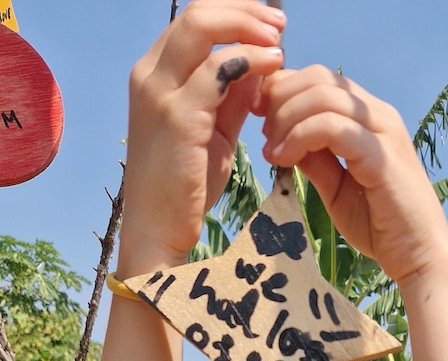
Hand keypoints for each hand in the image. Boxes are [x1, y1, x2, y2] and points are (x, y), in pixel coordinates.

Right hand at [119, 0, 285, 272]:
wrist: (159, 232)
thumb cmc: (185, 188)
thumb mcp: (213, 132)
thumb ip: (232, 98)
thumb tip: (259, 64)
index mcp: (154, 75)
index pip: (193, 20)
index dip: (233, 13)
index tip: (270, 24)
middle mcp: (149, 75)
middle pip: (195, 13)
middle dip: (243, 11)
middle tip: (279, 23)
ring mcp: (159, 93)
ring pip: (202, 28)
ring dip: (248, 28)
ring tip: (279, 41)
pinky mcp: (177, 117)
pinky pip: (217, 71)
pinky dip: (250, 61)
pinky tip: (273, 66)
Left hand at [258, 67, 447, 287]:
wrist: (418, 257)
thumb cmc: (381, 226)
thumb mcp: (336, 189)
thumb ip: (315, 160)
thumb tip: (284, 138)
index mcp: (369, 119)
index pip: (322, 81)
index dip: (285, 90)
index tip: (260, 118)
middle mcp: (378, 116)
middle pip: (320, 78)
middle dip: (281, 99)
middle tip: (263, 135)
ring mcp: (383, 132)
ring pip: (324, 96)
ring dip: (287, 118)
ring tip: (272, 152)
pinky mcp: (381, 155)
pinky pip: (333, 127)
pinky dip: (301, 137)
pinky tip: (285, 159)